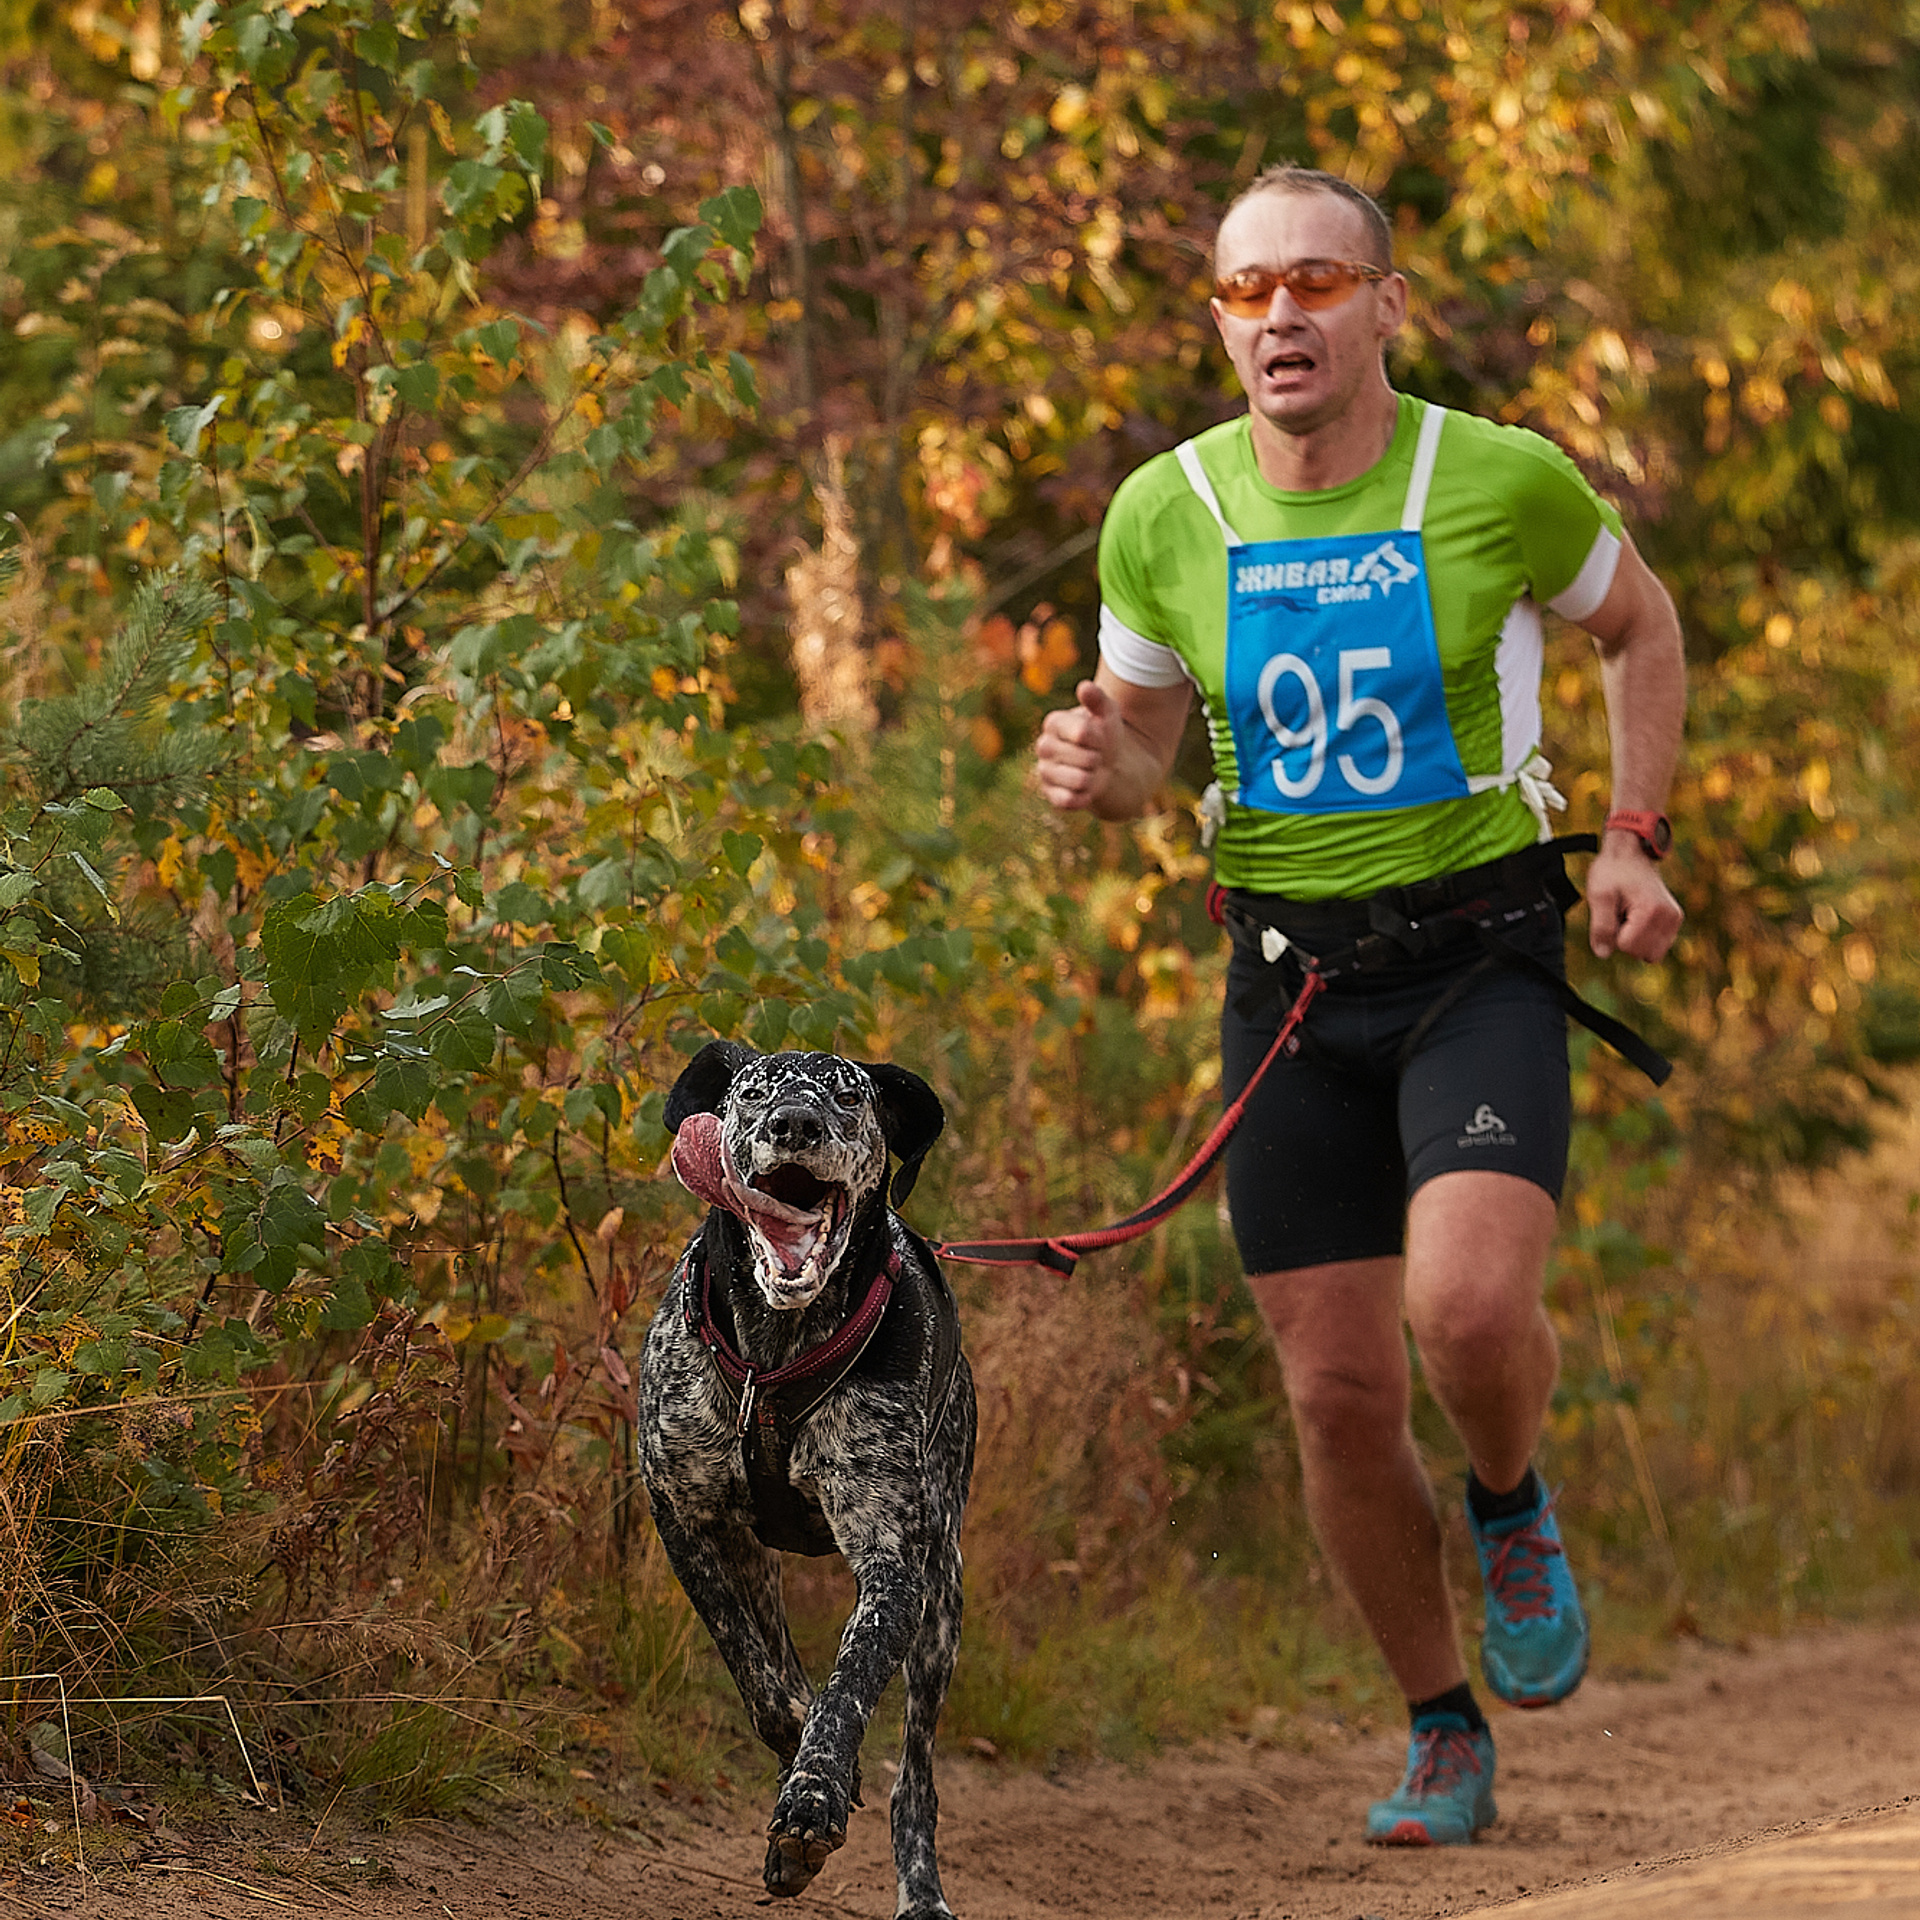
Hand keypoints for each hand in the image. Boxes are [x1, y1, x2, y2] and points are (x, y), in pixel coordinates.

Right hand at [1035, 679, 1121, 812]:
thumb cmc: (1104, 733)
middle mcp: (1043, 746)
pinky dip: (1085, 796)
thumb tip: (1084, 687)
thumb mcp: (1107, 712)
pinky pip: (1069, 801)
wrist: (1107, 763)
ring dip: (1094, 778)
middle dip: (1099, 758)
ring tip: (1091, 771)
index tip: (1101, 735)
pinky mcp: (1049, 794)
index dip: (1099, 738)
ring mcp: (1044, 771)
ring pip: (1079, 781)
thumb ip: (1097, 698)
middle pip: (1085, 759)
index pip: (1082, 733)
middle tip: (1097, 755)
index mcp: (1054, 722)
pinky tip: (1087, 788)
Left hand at [1587, 837, 1682, 961]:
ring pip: (1651, 954)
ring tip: (1629, 914)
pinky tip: (1637, 917)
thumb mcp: (1599, 896)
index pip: (1626, 946)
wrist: (1630, 853)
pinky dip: (1644, 938)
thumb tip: (1603, 954)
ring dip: (1635, 940)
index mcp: (1651, 911)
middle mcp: (1670, 917)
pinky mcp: (1675, 921)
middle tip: (1621, 912)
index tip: (1614, 910)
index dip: (1612, 934)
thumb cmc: (1612, 872)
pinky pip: (1657, 947)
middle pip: (1641, 954)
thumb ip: (1601, 927)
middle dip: (1625, 939)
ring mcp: (1675, 920)